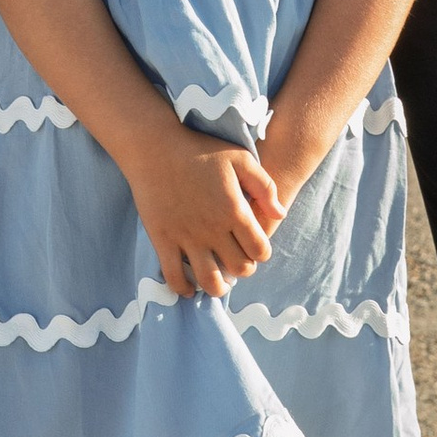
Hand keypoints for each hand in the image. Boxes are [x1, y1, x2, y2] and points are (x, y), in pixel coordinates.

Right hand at [131, 129, 281, 300]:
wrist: (155, 148)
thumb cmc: (200, 150)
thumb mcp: (241, 158)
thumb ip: (265, 186)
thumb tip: (280, 214)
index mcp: (234, 210)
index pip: (260, 250)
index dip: (261, 253)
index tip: (254, 247)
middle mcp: (213, 229)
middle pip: (240, 269)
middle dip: (244, 268)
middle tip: (237, 260)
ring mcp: (187, 237)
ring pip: (210, 281)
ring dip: (218, 287)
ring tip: (218, 281)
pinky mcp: (163, 240)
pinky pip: (174, 276)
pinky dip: (184, 288)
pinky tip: (188, 286)